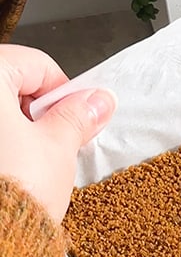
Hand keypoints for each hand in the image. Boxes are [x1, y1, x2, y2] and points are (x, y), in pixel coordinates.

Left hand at [0, 45, 115, 222]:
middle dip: (35, 111)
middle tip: (53, 142)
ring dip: (13, 130)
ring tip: (28, 163)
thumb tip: (95, 101)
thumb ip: (77, 116)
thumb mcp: (57, 147)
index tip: (77, 117)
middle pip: (9, 84)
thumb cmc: (11, 192)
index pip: (36, 65)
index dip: (63, 92)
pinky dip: (0, 145)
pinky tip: (6, 170)